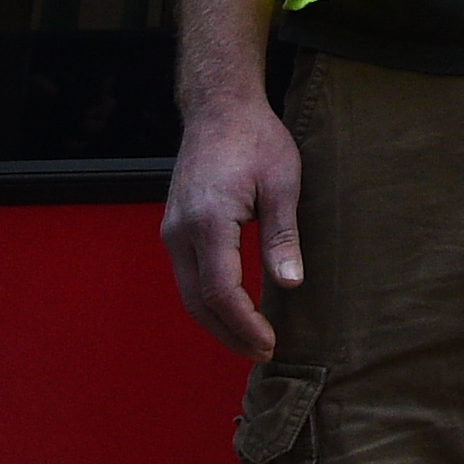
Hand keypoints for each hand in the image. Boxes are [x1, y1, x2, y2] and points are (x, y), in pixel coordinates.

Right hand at [161, 91, 304, 358]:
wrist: (219, 109)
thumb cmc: (256, 139)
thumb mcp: (282, 183)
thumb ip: (283, 236)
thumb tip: (291, 284)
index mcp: (208, 221)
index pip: (221, 291)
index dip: (245, 324)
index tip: (270, 344)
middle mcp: (180, 231)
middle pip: (198, 303)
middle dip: (230, 335)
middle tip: (263, 354)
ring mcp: (172, 231)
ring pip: (188, 294)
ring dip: (217, 323)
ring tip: (251, 343)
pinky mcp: (174, 229)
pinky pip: (186, 277)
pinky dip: (207, 302)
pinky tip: (233, 312)